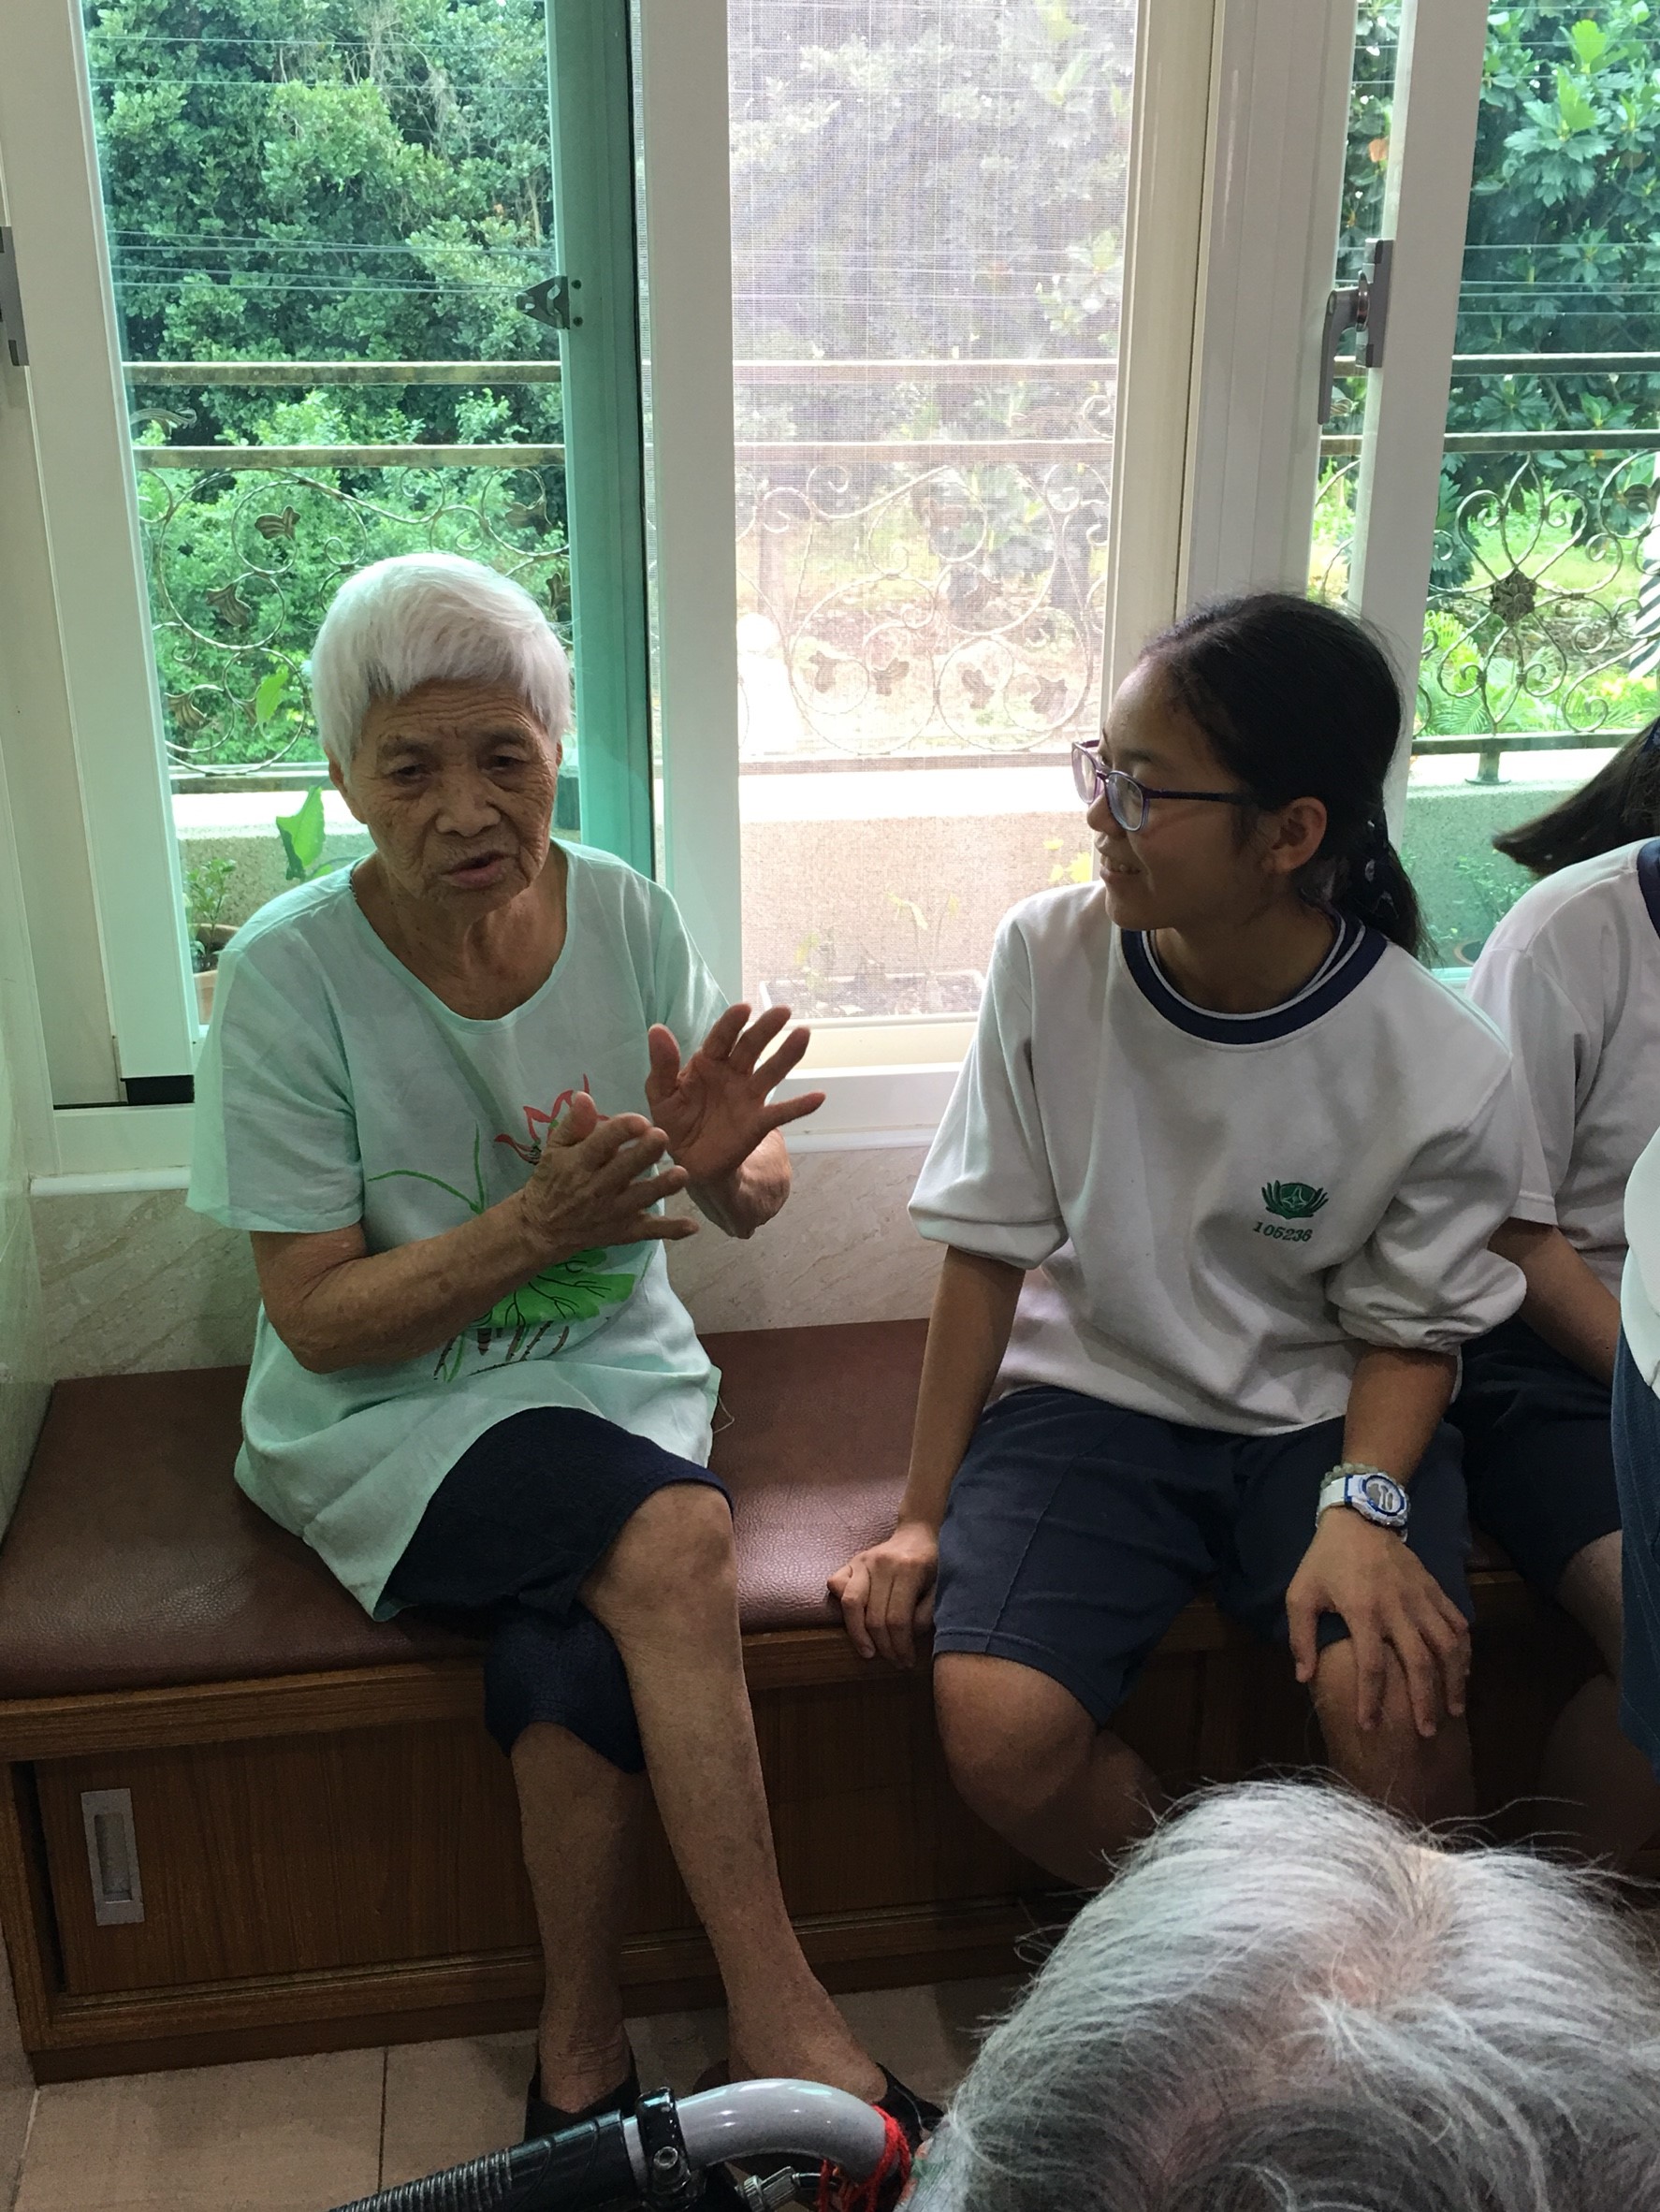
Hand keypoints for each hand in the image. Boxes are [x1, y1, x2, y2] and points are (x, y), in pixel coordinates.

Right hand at [516, 1092, 696, 1260]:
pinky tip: (692, 1226)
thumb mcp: (555, 1149)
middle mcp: (597, 1187)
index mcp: (580, 1162)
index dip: (620, 1131)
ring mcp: (613, 1211)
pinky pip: (648, 1231)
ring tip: (681, 1174)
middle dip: (644, 1154)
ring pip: (640, 1199)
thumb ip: (574, 1124)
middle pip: (624, 1169)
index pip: (601, 1144)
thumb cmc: (552, 1179)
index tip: (640, 1120)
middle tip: (663, 1137)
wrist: (543, 1227)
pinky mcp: (624, 1231)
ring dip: (661, 1188)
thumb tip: (584, 1096)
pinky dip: (669, 1230)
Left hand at [646, 1004, 825, 1184]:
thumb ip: (662, 1065)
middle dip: (765, 1029)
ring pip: (770, 1072)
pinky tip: (819, 1097)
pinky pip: (780, 1113)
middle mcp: (732, 1074)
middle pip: (751, 1048)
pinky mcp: (757, 1123)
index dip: (731, 1024)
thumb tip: (657, 1029)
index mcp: (707, 1063)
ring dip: (787, 1055)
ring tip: (803, 1035)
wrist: (689, 1162)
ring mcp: (748, 1097)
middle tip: (783, 1011)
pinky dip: (800, 1106)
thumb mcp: (661, 1094)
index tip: (744, 1009)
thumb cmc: (674, 1122)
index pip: (721, 1038)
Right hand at [828, 1519, 938, 1665]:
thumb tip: (906, 1638)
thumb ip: (927, 1614)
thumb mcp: (941, 1587)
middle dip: (884, 1647)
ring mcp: (864, 1560)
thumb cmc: (933, 1565)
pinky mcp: (852, 1561)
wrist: (918, 1534)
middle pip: (874, 1617)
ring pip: (851, 1604)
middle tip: (894, 1661)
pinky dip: (842, 1606)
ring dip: (858, 1635)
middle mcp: (882, 1563)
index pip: (898, 1620)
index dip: (901, 1647)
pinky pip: (837, 1585)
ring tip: (869, 1652)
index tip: (907, 1661)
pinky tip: (855, 1621)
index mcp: (909, 1569)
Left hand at [1285, 1508, 1469, 1737]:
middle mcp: (1397, 1608)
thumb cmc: (1325, 1560)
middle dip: (1424, 1701)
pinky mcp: (1435, 1589)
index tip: (1369, 1727)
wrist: (1358, 1517)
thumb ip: (1301, 1637)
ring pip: (1448, 1645)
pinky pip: (1457, 1623)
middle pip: (1419, 1662)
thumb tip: (1303, 1677)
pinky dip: (1464, 1650)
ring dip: (1454, 1680)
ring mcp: (1421, 1598)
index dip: (1371, 1700)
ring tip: (1454, 1710)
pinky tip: (1462, 1672)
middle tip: (1426, 1732)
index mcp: (1362, 1611)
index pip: (1371, 1666)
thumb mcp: (1301, 1594)